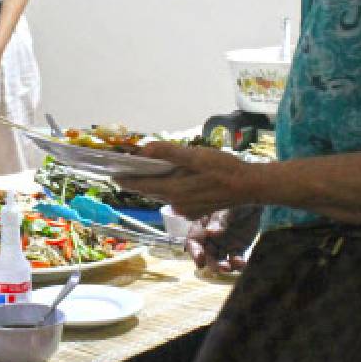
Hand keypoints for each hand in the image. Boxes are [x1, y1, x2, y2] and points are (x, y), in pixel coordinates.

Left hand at [116, 142, 254, 217]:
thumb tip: (144, 149)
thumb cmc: (224, 168)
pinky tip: (173, 178)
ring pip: (162, 195)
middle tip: (123, 170)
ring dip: (153, 184)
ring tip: (144, 171)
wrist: (249, 187)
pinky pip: (174, 199)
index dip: (125, 179)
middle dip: (136, 181)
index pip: (141, 186)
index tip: (111, 174)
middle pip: (150, 191)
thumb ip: (168, 153)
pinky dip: (169, 189)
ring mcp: (185, 210)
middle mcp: (176, 203)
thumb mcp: (196, 155)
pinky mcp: (194, 211)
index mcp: (174, 190)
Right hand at [184, 206, 261, 273]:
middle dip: (212, 263)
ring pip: (220, 260)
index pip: (193, 242)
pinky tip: (241, 262)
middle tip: (221, 267)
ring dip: (223, 266)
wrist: (253, 201)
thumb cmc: (234, 201)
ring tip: (229, 267)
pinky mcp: (238, 249)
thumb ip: (218, 221)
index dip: (194, 252)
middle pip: (206, 255)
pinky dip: (237, 264)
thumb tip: (210, 232)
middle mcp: (210, 239)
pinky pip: (235, 260)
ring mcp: (224, 245)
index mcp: (202, 227)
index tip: (200, 259)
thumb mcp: (225, 209)